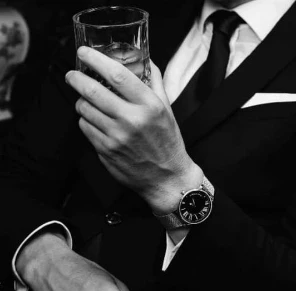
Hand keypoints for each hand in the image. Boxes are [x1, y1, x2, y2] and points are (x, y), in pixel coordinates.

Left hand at [65, 46, 202, 214]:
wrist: (167, 178)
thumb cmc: (168, 143)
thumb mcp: (167, 111)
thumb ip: (155, 83)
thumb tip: (144, 59)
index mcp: (150, 106)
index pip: (117, 75)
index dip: (95, 60)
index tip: (84, 53)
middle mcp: (132, 120)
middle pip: (93, 90)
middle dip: (76, 78)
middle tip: (73, 75)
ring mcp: (117, 137)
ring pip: (84, 109)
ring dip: (81, 101)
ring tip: (87, 101)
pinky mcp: (106, 151)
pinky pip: (85, 127)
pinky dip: (86, 120)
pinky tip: (95, 120)